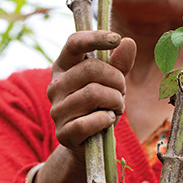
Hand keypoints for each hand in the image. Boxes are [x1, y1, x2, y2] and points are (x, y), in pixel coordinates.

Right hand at [47, 31, 136, 151]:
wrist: (91, 144)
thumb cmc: (101, 108)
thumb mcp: (112, 84)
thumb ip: (119, 64)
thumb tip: (127, 42)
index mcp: (63, 68)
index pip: (74, 43)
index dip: (95, 38)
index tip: (116, 38)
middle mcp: (55, 86)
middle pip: (91, 69)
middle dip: (116, 80)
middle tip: (121, 92)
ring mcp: (56, 110)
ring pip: (93, 94)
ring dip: (115, 102)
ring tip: (115, 109)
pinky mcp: (63, 133)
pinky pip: (90, 121)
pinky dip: (105, 120)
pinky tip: (106, 122)